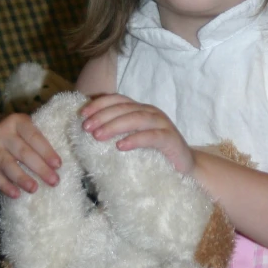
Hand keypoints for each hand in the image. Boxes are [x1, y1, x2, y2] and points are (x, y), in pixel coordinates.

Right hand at [0, 113, 61, 197]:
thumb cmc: (22, 135)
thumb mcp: (31, 129)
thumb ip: (43, 140)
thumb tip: (58, 164)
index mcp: (18, 121)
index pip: (34, 137)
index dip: (46, 151)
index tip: (58, 165)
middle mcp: (2, 132)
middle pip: (22, 152)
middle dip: (39, 168)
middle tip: (54, 181)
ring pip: (7, 164)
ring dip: (21, 178)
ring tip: (34, 189)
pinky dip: (4, 185)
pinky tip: (16, 194)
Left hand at [80, 94, 194, 174]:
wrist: (185, 167)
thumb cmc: (155, 154)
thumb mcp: (133, 140)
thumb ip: (117, 133)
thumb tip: (90, 132)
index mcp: (140, 110)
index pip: (118, 99)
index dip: (99, 104)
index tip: (82, 115)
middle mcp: (151, 112)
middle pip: (124, 108)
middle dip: (102, 116)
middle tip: (86, 128)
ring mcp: (163, 124)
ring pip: (136, 118)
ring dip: (115, 125)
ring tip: (98, 136)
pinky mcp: (171, 139)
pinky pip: (152, 137)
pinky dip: (135, 139)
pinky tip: (121, 146)